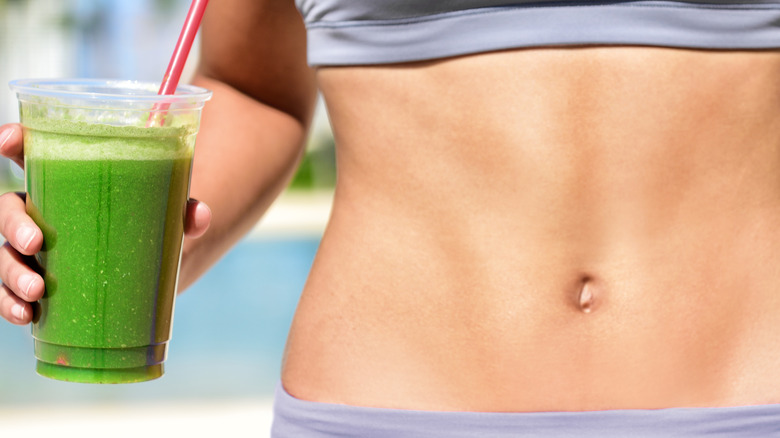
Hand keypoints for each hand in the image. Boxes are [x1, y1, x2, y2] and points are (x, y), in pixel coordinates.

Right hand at [0, 123, 210, 324]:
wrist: (151, 271)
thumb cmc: (149, 227)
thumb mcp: (167, 215)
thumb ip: (183, 211)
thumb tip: (199, 216)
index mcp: (64, 182)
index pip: (30, 154)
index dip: (13, 141)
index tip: (8, 140)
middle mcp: (41, 213)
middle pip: (8, 209)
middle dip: (13, 224)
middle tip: (36, 241)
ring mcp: (35, 251)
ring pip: (5, 255)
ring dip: (12, 273)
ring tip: (37, 291)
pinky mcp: (38, 284)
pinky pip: (10, 294)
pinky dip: (11, 304)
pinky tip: (28, 315)